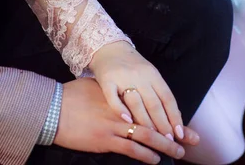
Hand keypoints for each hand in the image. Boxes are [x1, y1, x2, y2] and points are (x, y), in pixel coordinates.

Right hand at [54, 79, 197, 163]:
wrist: (53, 109)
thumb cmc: (70, 96)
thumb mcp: (93, 87)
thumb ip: (110, 92)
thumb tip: (120, 94)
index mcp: (121, 96)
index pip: (150, 104)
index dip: (168, 114)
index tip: (181, 122)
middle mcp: (122, 110)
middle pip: (155, 121)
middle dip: (175, 132)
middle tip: (191, 139)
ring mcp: (115, 125)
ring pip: (147, 136)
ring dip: (165, 146)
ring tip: (178, 152)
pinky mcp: (106, 140)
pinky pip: (132, 149)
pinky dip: (146, 155)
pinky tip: (155, 159)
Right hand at [88, 41, 188, 141]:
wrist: (107, 48)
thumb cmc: (131, 65)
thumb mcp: (148, 74)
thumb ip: (158, 92)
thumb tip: (174, 117)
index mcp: (152, 74)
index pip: (167, 98)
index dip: (174, 117)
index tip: (180, 134)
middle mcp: (139, 75)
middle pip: (154, 103)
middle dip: (163, 124)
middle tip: (169, 142)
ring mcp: (122, 78)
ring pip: (136, 103)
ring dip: (145, 122)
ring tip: (152, 137)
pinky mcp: (106, 81)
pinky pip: (113, 98)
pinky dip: (121, 110)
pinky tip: (127, 122)